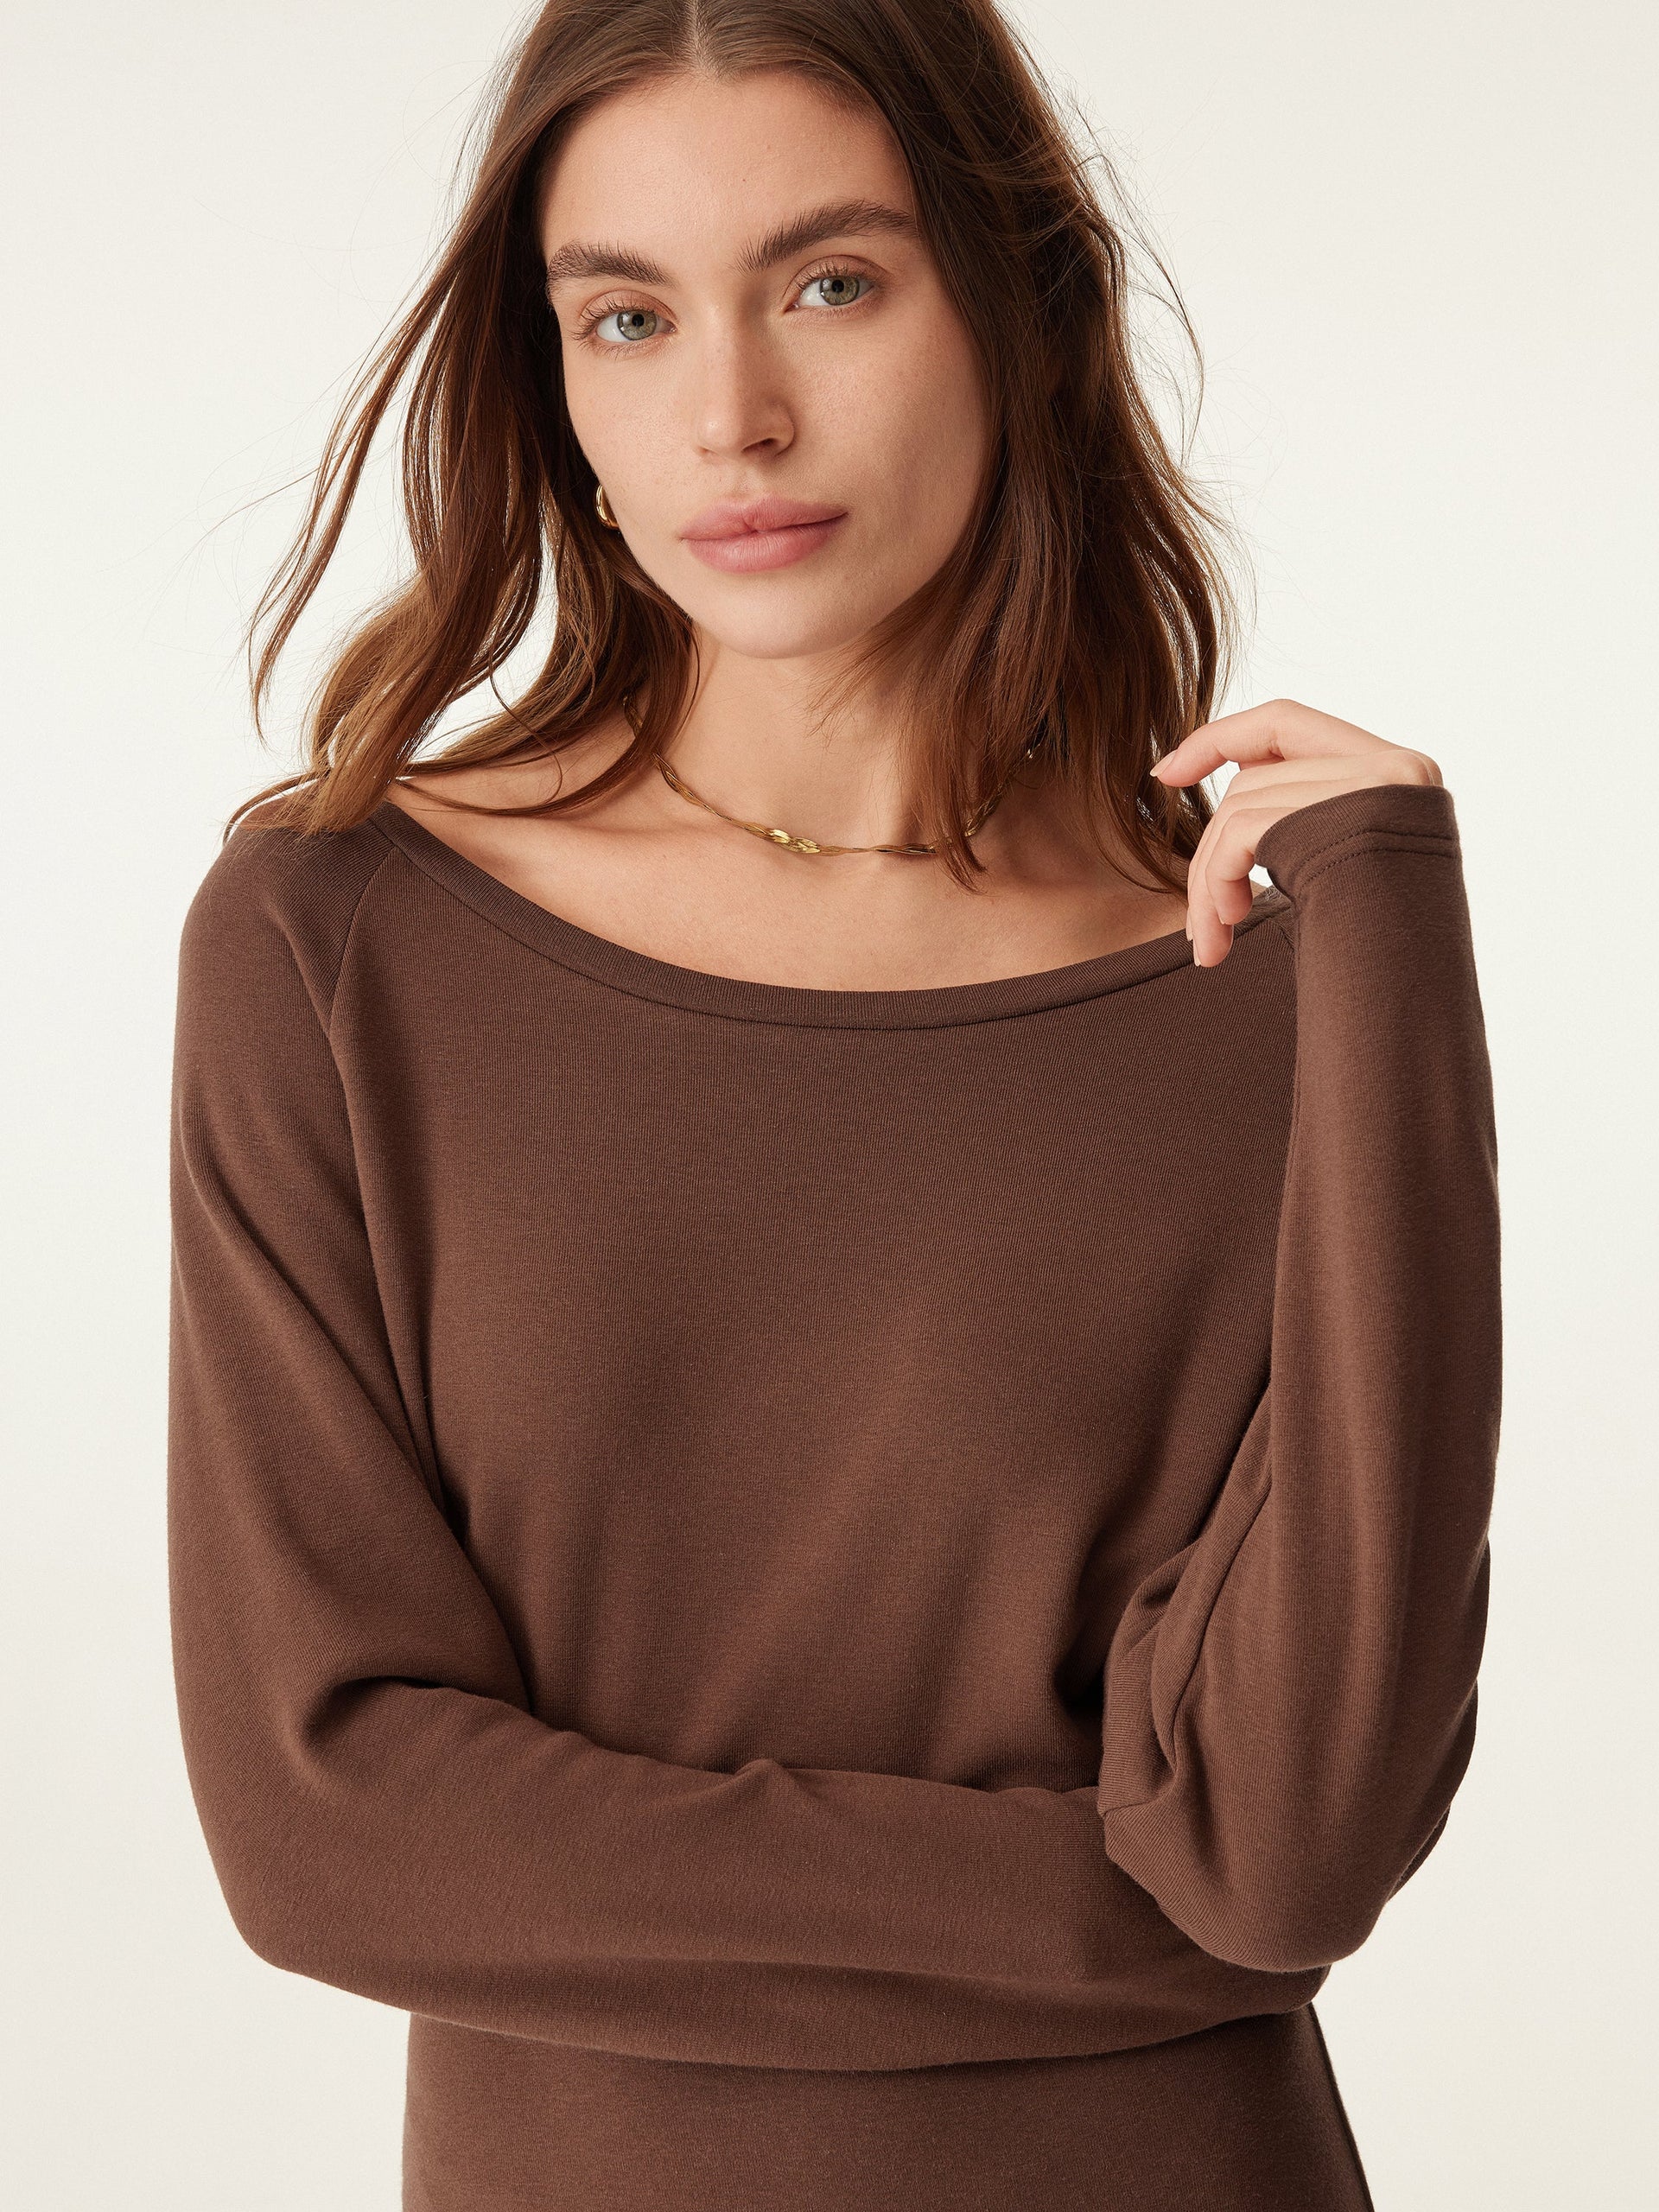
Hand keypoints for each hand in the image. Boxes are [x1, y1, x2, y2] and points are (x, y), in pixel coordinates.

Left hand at [1152, 699, 1442, 966]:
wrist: (1415, 999)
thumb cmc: (1377, 958)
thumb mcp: (1344, 873)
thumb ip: (1300, 817)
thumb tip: (1211, 775)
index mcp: (1398, 773)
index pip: (1283, 721)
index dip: (1217, 737)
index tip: (1164, 773)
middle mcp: (1394, 768)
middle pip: (1251, 783)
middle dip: (1208, 853)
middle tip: (1197, 928)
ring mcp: (1375, 787)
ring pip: (1239, 809)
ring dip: (1208, 883)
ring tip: (1211, 943)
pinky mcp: (1346, 816)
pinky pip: (1242, 831)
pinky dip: (1217, 880)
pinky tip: (1226, 928)